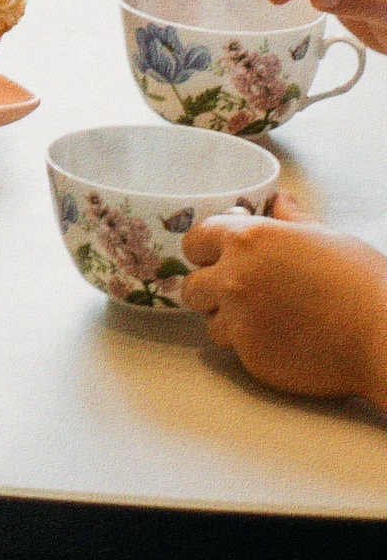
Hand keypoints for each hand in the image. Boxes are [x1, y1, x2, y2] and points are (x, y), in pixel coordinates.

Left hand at [181, 208, 386, 404]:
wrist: (383, 338)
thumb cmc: (362, 284)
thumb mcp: (327, 238)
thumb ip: (291, 221)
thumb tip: (279, 201)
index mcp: (247, 240)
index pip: (195, 241)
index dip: (206, 250)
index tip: (217, 258)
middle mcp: (233, 279)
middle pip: (192, 286)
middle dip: (211, 289)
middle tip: (241, 293)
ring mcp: (240, 321)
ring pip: (212, 323)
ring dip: (231, 321)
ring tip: (270, 319)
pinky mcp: (252, 358)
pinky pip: (238, 350)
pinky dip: (254, 346)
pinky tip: (286, 340)